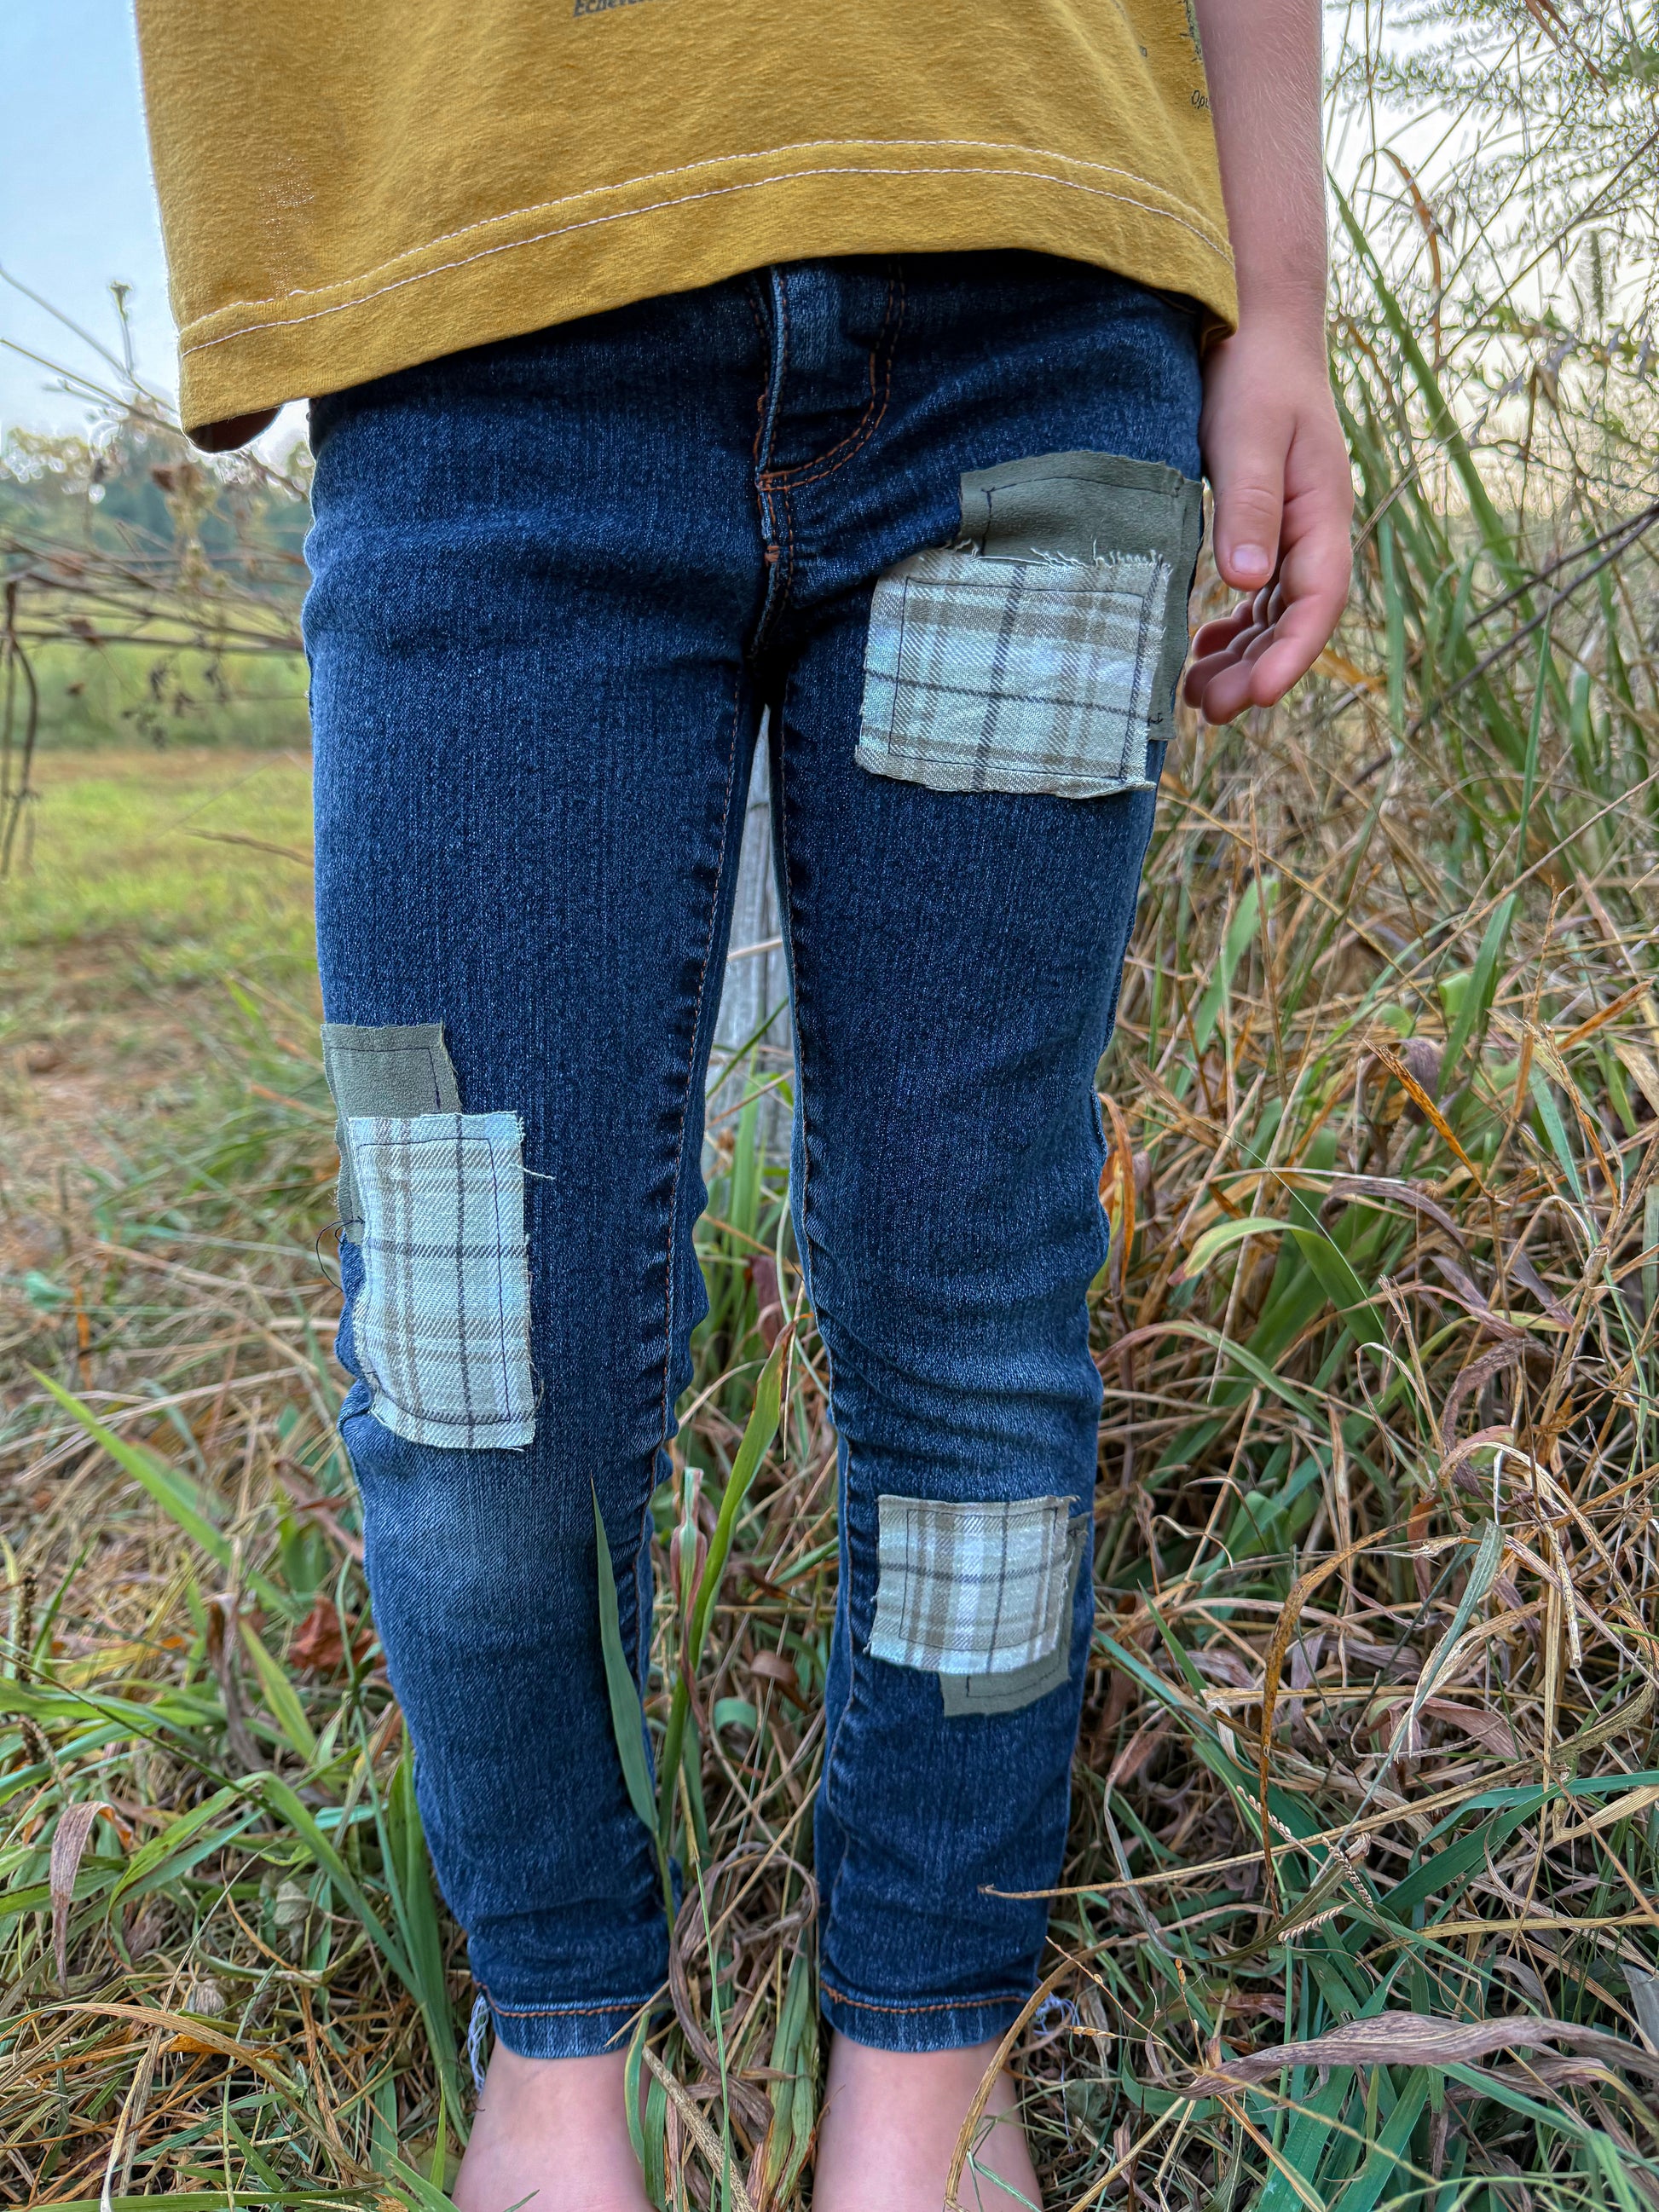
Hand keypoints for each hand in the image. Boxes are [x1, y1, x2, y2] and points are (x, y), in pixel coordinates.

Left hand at [1183, 318, 1353, 724]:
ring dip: (1242, 659)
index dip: (1293, 654)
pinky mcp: (1265, 529)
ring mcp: (1293, 533)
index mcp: (1323, 512)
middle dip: (1258, 672)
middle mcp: (1316, 531)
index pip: (1320, 599)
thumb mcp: (1247, 437)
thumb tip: (1247, 583)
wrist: (1254, 332)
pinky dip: (1233, 629)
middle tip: (1210, 712)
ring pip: (1274, 615)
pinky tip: (1200, 651)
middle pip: (1296, 621)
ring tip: (1196, 697)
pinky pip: (1258, 596)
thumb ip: (1249, 508)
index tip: (1260, 697)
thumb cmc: (1253, 377)